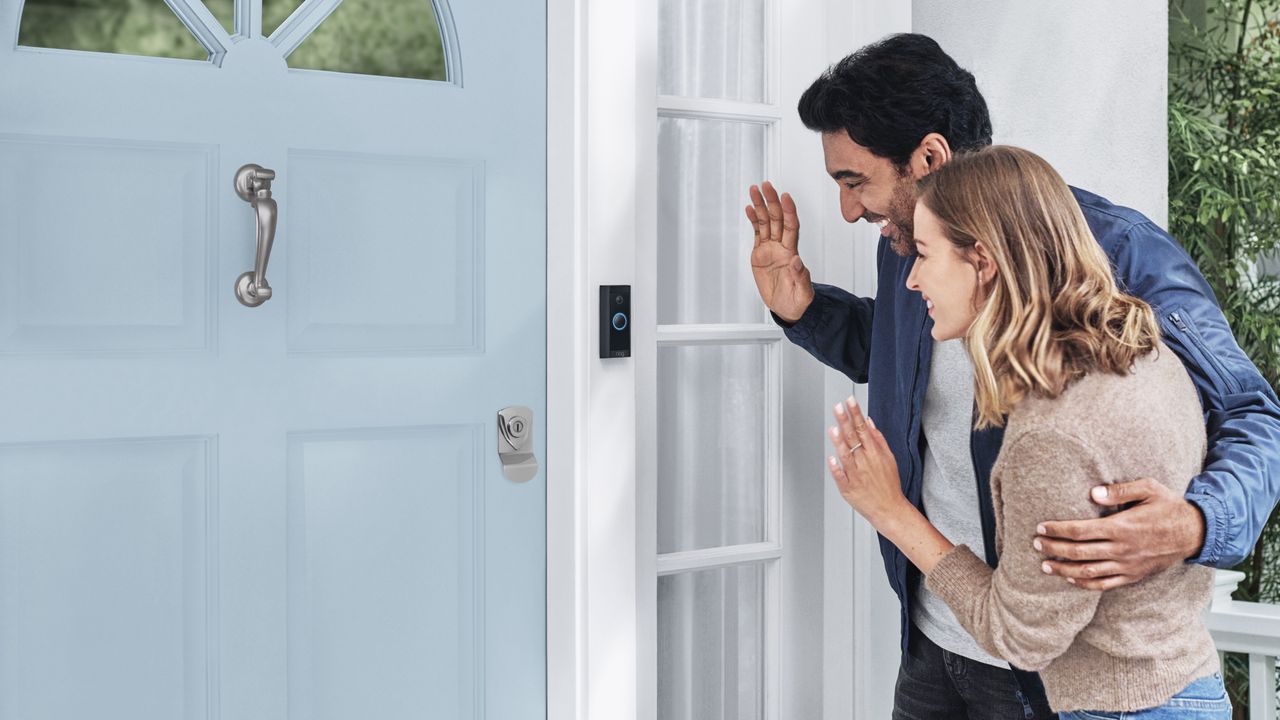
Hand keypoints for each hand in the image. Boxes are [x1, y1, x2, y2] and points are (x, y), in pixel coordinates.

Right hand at [747, 182, 813, 323]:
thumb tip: (797, 261)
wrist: (787, 308)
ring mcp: (770, 249)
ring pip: (765, 222)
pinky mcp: (760, 253)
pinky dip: (753, 219)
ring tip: (754, 189)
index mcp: (791, 254)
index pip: (792, 227)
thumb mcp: (802, 293)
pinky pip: (757, 232)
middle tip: (766, 185)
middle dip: (772, 201)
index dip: (789, 211)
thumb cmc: (798, 302)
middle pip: (777, 219)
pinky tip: (749, 208)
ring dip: (760, 205)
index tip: (785, 197)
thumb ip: (801, 277)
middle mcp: (782, 247)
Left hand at [826, 395, 907, 527]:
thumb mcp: (889, 458)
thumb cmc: (889, 484)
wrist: (890, 509)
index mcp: (874, 453)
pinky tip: (832, 458)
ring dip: (839, 442)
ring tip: (833, 428)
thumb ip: (878, 439)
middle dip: (845, 421)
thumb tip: (868, 422)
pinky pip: (840, 476)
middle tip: (838, 407)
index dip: (855, 413)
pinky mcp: (848, 488)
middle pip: (853, 438)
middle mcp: (864, 462)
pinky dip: (837, 468)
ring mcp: (855, 475)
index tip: (850, 401)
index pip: (862, 428)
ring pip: (846, 455)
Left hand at [1034, 478, 1206, 590]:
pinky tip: (1071, 580)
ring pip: (1088, 572)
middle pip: (1078, 552)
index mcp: (1122, 527)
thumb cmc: (1169, 506)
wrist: (1195, 533)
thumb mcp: (1149, 488)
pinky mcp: (1134, 575)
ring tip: (1045, 566)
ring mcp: (1128, 565)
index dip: (1057, 530)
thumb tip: (1094, 492)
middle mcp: (1122, 549)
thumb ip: (1120, 490)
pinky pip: (1106, 584)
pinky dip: (1086, 584)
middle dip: (1053, 549)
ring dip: (1063, 570)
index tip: (1040, 527)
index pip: (1080, 531)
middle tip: (1035, 544)